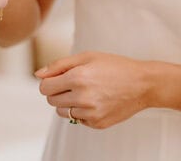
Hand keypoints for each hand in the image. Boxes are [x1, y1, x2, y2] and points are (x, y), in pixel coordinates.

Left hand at [35, 52, 150, 128]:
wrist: (142, 84)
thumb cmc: (115, 66)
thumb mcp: (87, 57)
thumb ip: (59, 65)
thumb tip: (38, 75)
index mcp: (78, 77)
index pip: (44, 88)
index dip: (49, 81)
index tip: (59, 78)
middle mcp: (82, 97)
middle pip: (51, 101)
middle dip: (57, 91)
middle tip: (74, 83)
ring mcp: (90, 113)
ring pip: (62, 112)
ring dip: (68, 103)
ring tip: (85, 92)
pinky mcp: (97, 123)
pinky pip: (78, 120)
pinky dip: (82, 112)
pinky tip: (96, 101)